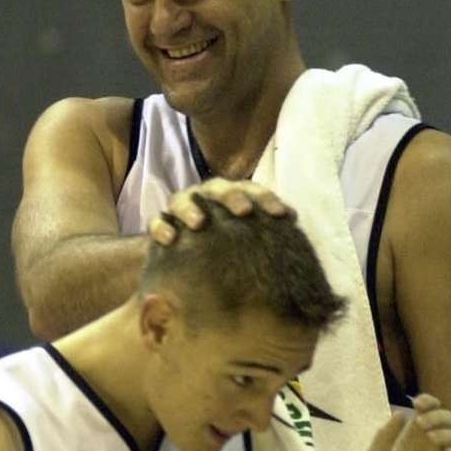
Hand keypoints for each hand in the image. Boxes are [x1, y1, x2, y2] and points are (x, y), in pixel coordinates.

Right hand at [148, 179, 290, 244]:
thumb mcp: (249, 237)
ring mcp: (181, 208)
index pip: (250, 190)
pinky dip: (161, 228)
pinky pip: (157, 221)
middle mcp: (206, 197)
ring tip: (199, 223)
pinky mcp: (161, 225)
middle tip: (244, 211)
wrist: (190, 262)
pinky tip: (170, 240)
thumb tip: (293, 218)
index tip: (282, 215)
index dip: (266, 199)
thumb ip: (268, 225)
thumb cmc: (228, 247)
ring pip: (182, 199)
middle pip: (218, 188)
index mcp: (231, 196)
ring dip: (190, 209)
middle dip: (231, 197)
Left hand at [362, 394, 450, 450]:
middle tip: (423, 423)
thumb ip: (385, 436)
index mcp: (412, 442)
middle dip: (440, 415)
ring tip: (432, 437)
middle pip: (446, 422)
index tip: (421, 402)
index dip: (429, 404)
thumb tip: (401, 412)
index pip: (427, 415)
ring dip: (448, 432)